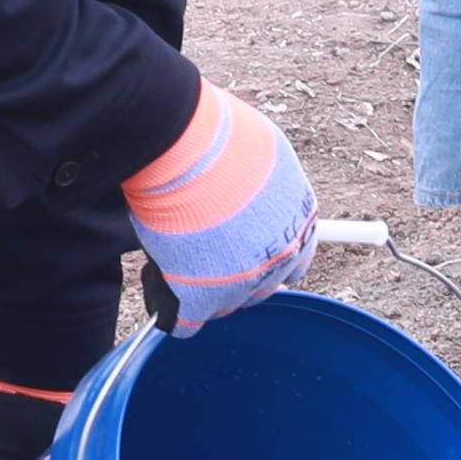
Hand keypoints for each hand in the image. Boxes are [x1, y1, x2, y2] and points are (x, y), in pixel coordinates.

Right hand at [123, 83, 316, 331]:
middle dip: (234, 273)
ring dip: (201, 288)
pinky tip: (159, 290)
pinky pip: (184, 322)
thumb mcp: (261, 157)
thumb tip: (245, 192)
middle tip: (203, 252)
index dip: (265, 255)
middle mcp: (278, 256)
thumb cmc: (218, 137)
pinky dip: (169, 308)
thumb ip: (262, 187)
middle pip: (259, 286)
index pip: (295, 259)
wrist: (183, 146)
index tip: (245, 249)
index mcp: (300, 223)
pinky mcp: (200, 296)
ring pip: (223, 304)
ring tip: (174, 256)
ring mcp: (240, 281)